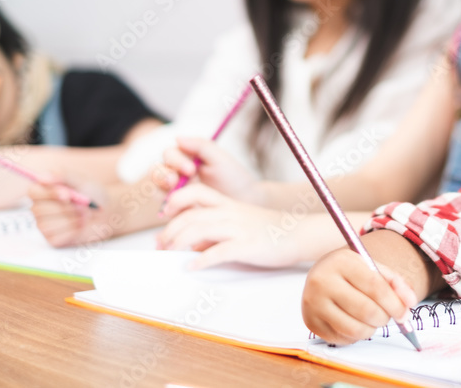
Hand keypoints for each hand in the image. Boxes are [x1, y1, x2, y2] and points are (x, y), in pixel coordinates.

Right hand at [29, 180, 110, 247]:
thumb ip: (63, 175)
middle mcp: (40, 208)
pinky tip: (80, 225)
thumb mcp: (81, 180)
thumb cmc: (92, 194)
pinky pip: (56, 237)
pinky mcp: (52, 239)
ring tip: (85, 214)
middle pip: (38, 210)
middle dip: (64, 208)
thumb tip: (43, 177)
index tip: (67, 195)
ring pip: (47, 225)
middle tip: (83, 205)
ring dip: (71, 219)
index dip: (48, 194)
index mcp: (43, 191)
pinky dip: (73, 231)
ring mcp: (44, 225)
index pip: (33, 192)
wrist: (107, 212)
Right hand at [155, 136, 263, 204]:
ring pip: (157, 190)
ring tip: (174, 193)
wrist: (246, 201)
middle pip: (157, 172)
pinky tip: (178, 209)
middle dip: (163, 175)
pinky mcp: (178, 210)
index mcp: (186, 159)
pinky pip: (165, 209)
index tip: (191, 168)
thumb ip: (200, 146)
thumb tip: (177, 137)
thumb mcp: (220, 159)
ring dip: (161, 190)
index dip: (176, 160)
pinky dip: (167, 208)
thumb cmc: (234, 177)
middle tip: (175, 181)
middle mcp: (177, 175)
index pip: (169, 155)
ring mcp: (176, 193)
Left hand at [157, 183, 300, 267]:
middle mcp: (231, 212)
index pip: (195, 193)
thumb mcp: (241, 222)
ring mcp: (238, 228)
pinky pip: (218, 252)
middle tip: (160, 246)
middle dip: (170, 230)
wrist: (300, 234)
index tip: (164, 217)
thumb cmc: (269, 231)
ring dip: (178, 243)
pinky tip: (191, 267)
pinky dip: (201, 260)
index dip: (175, 202)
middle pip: (190, 214)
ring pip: (199, 229)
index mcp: (228, 204)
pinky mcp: (247, 246)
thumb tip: (190, 245)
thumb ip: (216, 229)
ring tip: (170, 255)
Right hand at [302, 247, 417, 345]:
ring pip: (354, 329)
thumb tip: (410, 302)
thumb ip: (396, 282)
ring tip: (372, 320)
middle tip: (388, 317)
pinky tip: (355, 322)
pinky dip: (356, 336)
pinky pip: (342, 339)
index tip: (405, 313)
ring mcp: (313, 303)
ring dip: (371, 329)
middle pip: (365, 310)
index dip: (394, 303)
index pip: (374, 286)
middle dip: (384, 318)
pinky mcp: (311, 322)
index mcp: (341, 262)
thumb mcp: (373, 267)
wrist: (321, 274)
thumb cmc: (352, 272)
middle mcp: (322, 281)